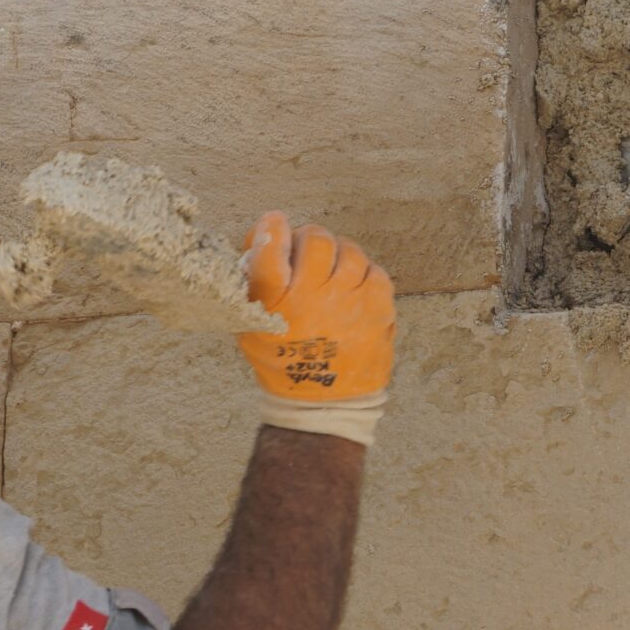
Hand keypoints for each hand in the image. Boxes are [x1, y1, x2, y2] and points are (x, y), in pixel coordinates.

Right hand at [239, 212, 394, 401]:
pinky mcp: (378, 308)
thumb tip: (260, 242)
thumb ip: (252, 286)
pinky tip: (353, 292)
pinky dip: (364, 275)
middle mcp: (310, 297)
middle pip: (315, 238)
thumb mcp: (251, 328)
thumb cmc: (282, 362)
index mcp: (272, 303)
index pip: (270, 247)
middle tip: (306, 252)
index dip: (271, 228)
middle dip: (308, 239)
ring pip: (348, 249)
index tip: (274, 224)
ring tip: (332, 274)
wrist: (323, 405)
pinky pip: (374, 270)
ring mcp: (348, 301)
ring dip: (338, 255)